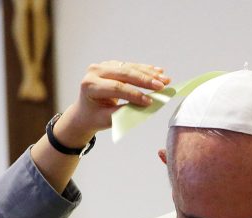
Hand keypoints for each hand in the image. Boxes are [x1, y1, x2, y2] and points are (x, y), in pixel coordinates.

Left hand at [55, 60, 170, 146]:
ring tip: (165, 79)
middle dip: (145, 80)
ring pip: (129, 68)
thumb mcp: (108, 119)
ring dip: (149, 73)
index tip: (150, 102)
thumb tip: (146, 105)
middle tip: (162, 85)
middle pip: (124, 74)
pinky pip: (130, 66)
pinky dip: (145, 69)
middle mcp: (94, 72)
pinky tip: (158, 71)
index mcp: (90, 86)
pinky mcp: (111, 65)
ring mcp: (102, 66)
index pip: (116, 88)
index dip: (134, 94)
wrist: (86, 111)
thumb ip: (125, 111)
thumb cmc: (96, 117)